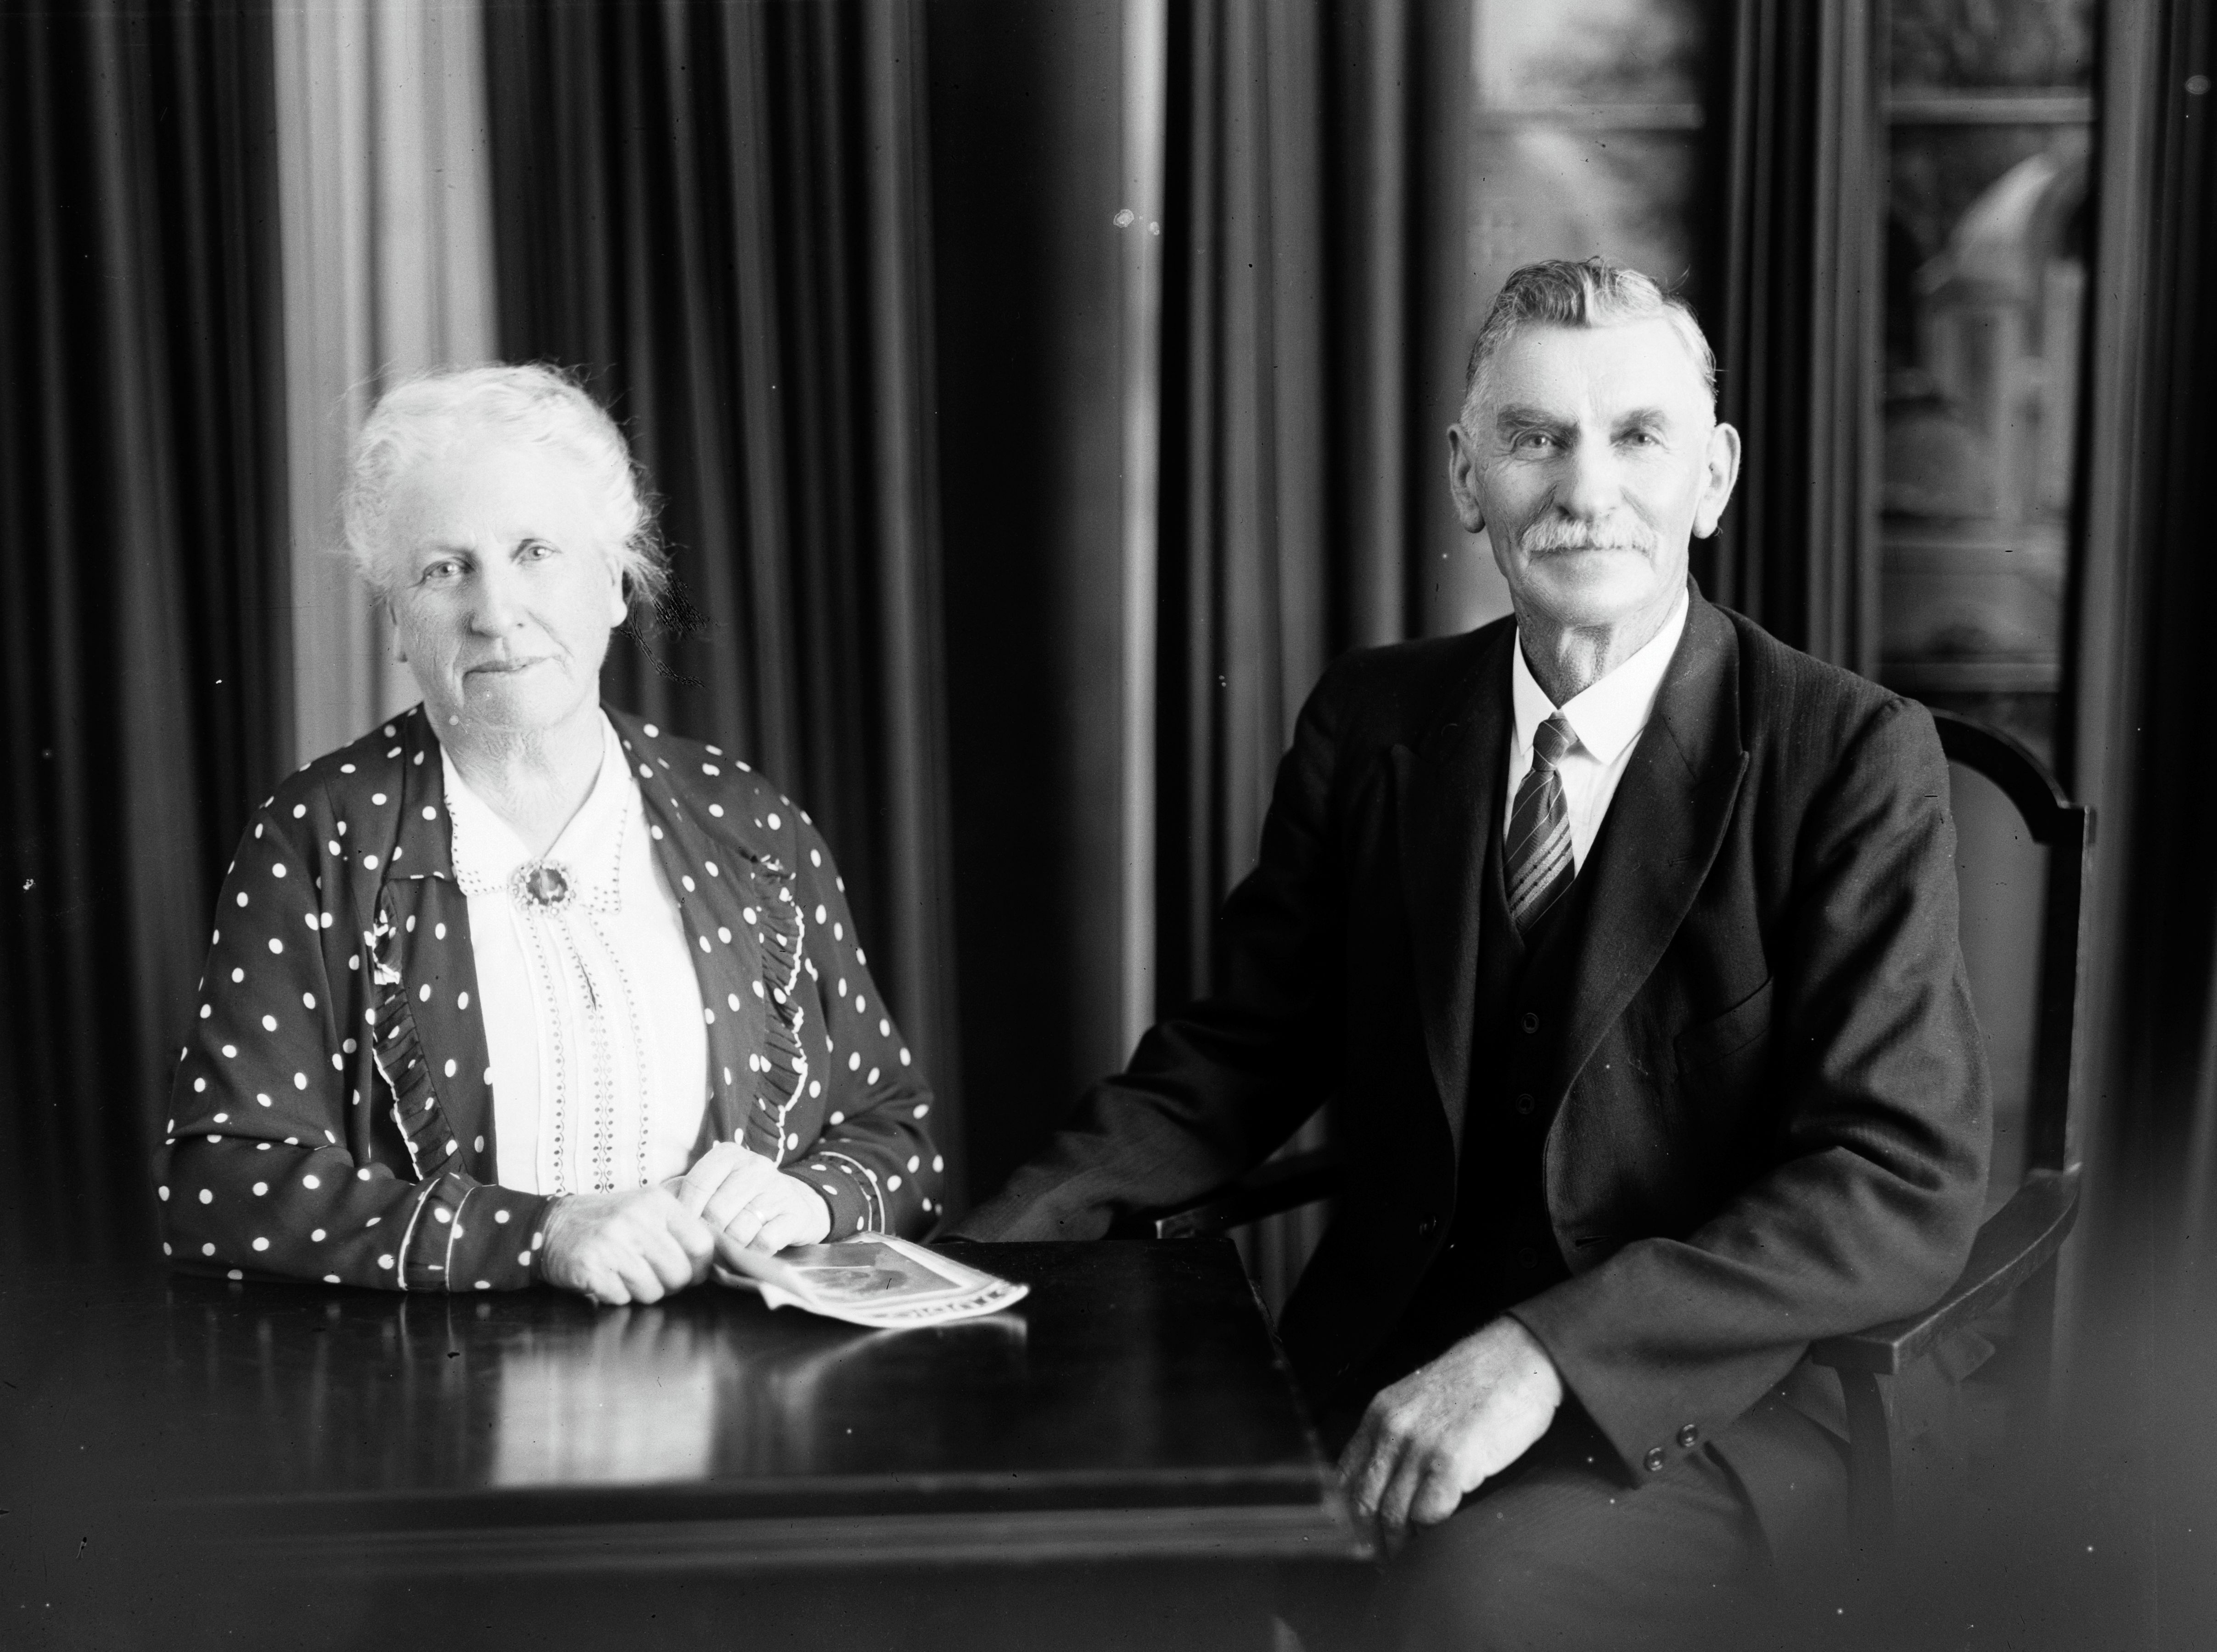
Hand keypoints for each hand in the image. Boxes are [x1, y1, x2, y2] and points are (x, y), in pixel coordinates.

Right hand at [538, 1187, 717, 1305]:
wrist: (551, 1226)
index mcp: (657, 1202)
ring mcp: (613, 1243)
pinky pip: (622, 1299)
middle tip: (651, 1275)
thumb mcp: (645, 1210)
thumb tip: (715, 1259)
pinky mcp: (591, 1267)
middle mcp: (637, 1219)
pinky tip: (606, 1278)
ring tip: (625, 1274)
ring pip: (653, 1291)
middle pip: (680, 1274)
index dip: (701, 1267)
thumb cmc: (607, 1222)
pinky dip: (616, 1295)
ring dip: (641, 1291)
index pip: (702, 1245)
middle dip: (669, 1284)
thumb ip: (679, 1228)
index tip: (690, 1271)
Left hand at [672, 1142, 832, 1255]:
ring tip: (727, 1253)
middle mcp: (756, 1166)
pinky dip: (752, 1254)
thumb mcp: (719, 1186)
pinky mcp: (795, 1215)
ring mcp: (778, 1190)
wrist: (798, 1204)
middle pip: (716, 1212)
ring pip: (738, 1230)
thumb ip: (692, 1197)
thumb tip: (664, 1221)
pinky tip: (749, 1253)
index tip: (685, 1231)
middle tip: (706, 1249)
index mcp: (730, 1155)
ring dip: (729, 1249)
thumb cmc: (746, 1199)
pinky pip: (763, 1242)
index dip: (686, 1214)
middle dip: (708, 1237)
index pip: (696, 1184)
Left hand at [1338, 1316, 1563, 1549]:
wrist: (1519, 1356)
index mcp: (1379, 1414)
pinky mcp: (1453, 1461)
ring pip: (1394, 1514)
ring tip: (1412, 1561)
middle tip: (1387, 1563)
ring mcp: (1420, 1445)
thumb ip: (1397, 1435)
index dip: (1348, 1516)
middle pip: (1364, 1502)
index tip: (1360, 1539)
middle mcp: (1391, 1428)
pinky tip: (1439, 1538)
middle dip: (1373, 1541)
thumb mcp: (1419, 1400)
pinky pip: (1429, 1514)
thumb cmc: (1478, 1382)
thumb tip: (1384, 1483)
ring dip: (1401, 1546)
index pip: (1343, 1477)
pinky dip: (1431, 1534)